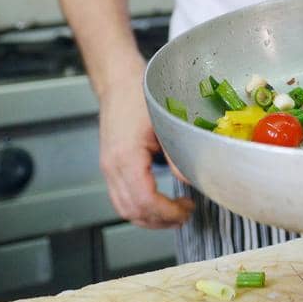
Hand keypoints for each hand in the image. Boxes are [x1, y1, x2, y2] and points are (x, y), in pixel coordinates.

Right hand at [98, 64, 194, 229]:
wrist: (118, 81)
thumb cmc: (138, 94)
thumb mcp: (164, 123)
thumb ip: (178, 154)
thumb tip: (194, 178)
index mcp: (126, 157)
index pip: (145, 200)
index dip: (167, 212)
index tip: (186, 209)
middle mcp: (112, 166)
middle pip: (133, 211)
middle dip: (160, 220)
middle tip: (184, 215)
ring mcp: (108, 167)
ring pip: (124, 209)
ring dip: (149, 218)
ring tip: (172, 214)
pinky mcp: (109, 165)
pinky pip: (120, 198)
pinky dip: (138, 207)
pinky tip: (156, 203)